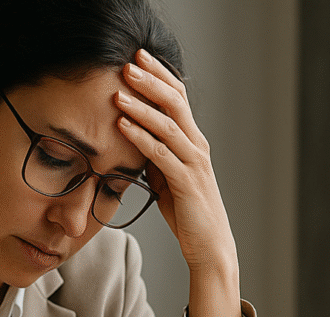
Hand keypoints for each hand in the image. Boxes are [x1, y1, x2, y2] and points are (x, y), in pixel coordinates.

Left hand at [115, 49, 240, 316]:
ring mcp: (194, 163)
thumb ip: (157, 156)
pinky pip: (161, 154)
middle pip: (175, 102)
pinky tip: (122, 125)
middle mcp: (197, 146)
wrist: (209, 246)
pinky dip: (140, 137)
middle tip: (128, 62)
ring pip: (167, 124)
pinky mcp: (186, 182)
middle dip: (151, 80)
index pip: (178, 98)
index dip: (159, 76)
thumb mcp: (167, 177)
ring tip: (119, 90)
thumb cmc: (188, 212)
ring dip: (141, 105)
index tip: (138, 57)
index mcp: (193, 141)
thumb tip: (134, 138)